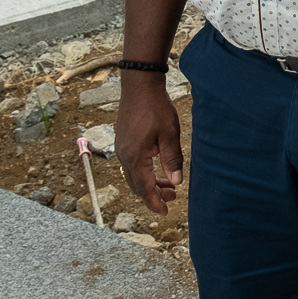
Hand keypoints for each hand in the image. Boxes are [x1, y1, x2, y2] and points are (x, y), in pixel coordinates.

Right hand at [115, 75, 184, 214]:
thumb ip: (172, 159)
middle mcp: (124, 156)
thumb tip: (175, 182)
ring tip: (169, 185)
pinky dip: (144, 172)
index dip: (155, 202)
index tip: (165, 212)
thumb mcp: (169, 134)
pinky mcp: (123, 142)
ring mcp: (122, 149)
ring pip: (134, 175)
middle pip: (137, 185)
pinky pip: (132, 165)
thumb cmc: (155, 108)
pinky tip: (157, 168)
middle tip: (172, 198)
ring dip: (149, 183)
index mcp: (135, 157)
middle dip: (153, 195)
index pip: (144, 188)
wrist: (139, 86)